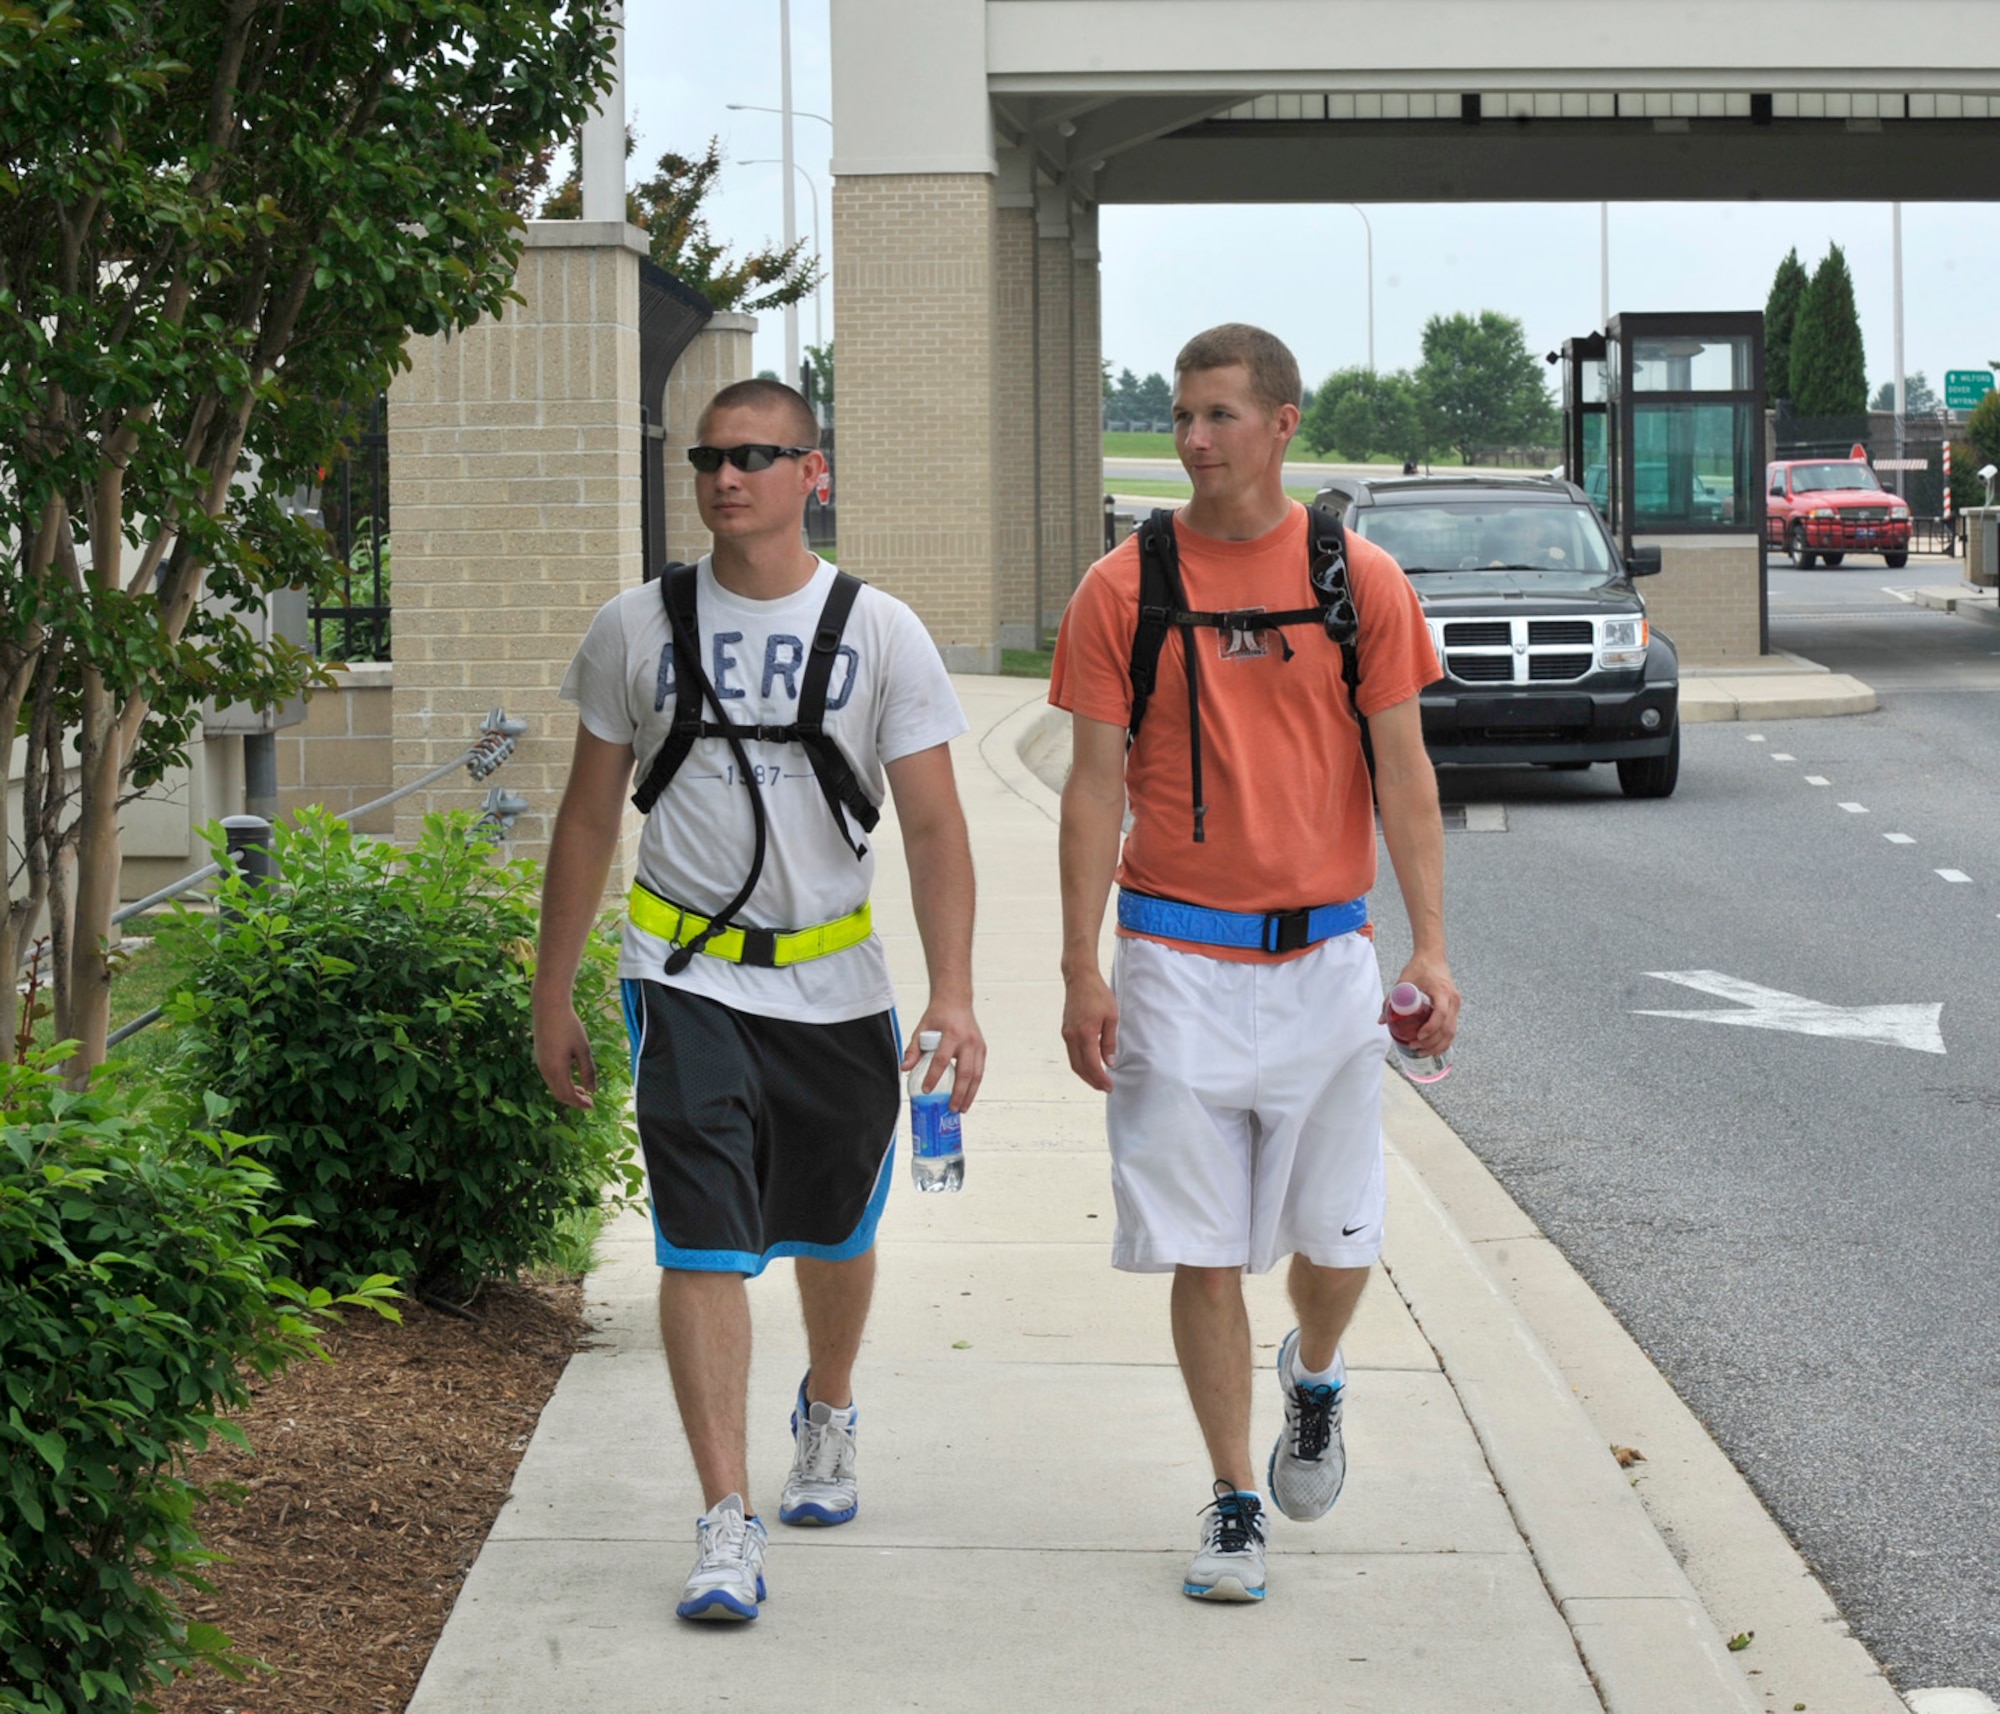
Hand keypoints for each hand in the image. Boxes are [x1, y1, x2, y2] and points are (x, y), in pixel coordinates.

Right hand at [534, 1001, 598, 1109]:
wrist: (549, 1008)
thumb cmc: (569, 1026)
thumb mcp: (583, 1049)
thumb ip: (588, 1071)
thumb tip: (593, 1090)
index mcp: (556, 1070)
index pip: (567, 1095)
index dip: (580, 1103)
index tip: (592, 1106)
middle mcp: (545, 1070)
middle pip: (559, 1094)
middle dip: (574, 1100)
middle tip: (589, 1101)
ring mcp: (540, 1063)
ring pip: (553, 1086)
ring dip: (568, 1091)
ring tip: (583, 1091)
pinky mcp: (540, 1057)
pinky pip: (550, 1077)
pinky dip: (561, 1082)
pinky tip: (571, 1077)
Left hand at [903, 995, 985, 1111]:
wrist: (956, 1001)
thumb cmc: (939, 1015)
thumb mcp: (922, 1028)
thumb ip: (913, 1049)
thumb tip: (905, 1068)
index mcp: (951, 1034)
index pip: (942, 1060)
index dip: (933, 1077)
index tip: (926, 1090)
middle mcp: (968, 1041)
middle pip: (965, 1072)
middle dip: (958, 1093)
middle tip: (951, 1108)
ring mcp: (978, 1045)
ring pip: (976, 1075)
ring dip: (970, 1094)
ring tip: (962, 1108)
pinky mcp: (982, 1049)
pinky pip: (980, 1071)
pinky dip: (974, 1086)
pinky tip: (967, 1096)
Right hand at [1061, 967, 1118, 1092]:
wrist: (1080, 979)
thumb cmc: (1098, 995)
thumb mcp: (1111, 1017)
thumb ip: (1109, 1042)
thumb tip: (1110, 1063)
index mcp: (1086, 1033)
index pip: (1092, 1064)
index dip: (1100, 1079)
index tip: (1109, 1087)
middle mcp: (1072, 1036)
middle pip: (1079, 1068)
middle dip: (1092, 1081)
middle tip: (1104, 1088)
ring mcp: (1067, 1034)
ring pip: (1073, 1062)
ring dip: (1085, 1074)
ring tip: (1098, 1080)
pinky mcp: (1065, 1031)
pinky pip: (1071, 1053)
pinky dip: (1080, 1063)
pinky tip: (1090, 1065)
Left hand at [1384, 954, 1459, 1057]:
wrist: (1433, 956)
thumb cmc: (1419, 967)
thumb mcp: (1403, 982)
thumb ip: (1391, 1000)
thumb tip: (1381, 1021)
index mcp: (1442, 991)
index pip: (1441, 1013)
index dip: (1430, 1028)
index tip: (1418, 1036)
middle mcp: (1453, 999)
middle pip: (1447, 1028)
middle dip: (1431, 1042)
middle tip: (1415, 1047)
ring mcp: (1456, 1005)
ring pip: (1452, 1032)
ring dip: (1438, 1045)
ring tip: (1421, 1051)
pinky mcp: (1455, 1008)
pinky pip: (1452, 1029)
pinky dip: (1443, 1040)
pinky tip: (1433, 1047)